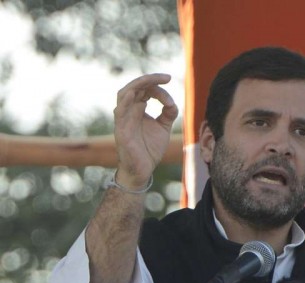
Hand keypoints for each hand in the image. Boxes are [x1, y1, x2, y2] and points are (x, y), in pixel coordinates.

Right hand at [113, 73, 178, 188]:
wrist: (143, 169)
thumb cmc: (150, 148)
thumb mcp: (164, 127)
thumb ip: (168, 113)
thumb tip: (171, 102)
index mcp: (138, 109)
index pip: (145, 89)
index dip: (158, 86)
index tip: (171, 86)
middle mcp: (128, 111)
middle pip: (133, 87)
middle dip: (149, 79)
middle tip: (165, 77)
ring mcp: (123, 120)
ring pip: (123, 94)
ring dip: (137, 85)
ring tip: (151, 80)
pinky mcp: (121, 130)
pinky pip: (119, 112)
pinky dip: (126, 101)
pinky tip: (135, 94)